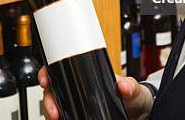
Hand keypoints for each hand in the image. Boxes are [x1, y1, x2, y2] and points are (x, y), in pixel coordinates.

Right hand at [38, 66, 153, 119]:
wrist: (139, 116)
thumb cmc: (133, 98)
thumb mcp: (133, 90)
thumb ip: (130, 87)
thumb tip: (123, 86)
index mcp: (87, 77)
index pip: (61, 70)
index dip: (49, 73)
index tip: (46, 79)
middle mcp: (78, 91)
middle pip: (54, 92)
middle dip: (49, 101)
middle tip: (54, 111)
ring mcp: (77, 106)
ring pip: (55, 108)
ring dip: (52, 113)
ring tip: (57, 119)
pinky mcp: (78, 118)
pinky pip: (64, 119)